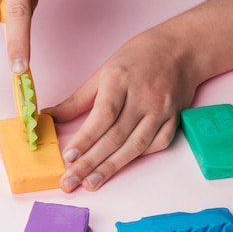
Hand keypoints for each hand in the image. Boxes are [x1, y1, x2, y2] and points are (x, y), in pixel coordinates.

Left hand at [44, 21, 198, 190]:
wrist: (181, 48)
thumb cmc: (139, 56)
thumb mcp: (105, 70)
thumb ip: (79, 98)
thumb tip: (50, 116)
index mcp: (121, 80)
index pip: (103, 116)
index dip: (85, 138)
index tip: (69, 157)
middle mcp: (143, 97)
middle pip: (115, 136)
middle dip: (90, 162)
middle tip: (70, 182)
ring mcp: (161, 110)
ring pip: (135, 146)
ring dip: (111, 167)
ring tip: (91, 183)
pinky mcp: (174, 119)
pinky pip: (156, 145)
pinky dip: (137, 157)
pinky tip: (120, 166)